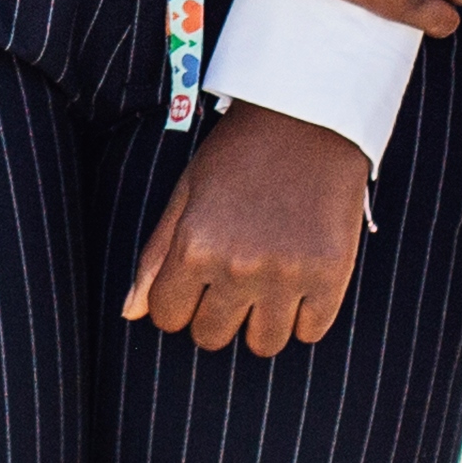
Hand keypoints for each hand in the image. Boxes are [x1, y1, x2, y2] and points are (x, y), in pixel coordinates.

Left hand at [123, 103, 371, 354]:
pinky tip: (301, 280)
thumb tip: (131, 313)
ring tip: (268, 283)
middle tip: (233, 280)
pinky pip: (310, 333)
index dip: (178, 301)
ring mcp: (287, 274)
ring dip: (261, 322)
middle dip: (216, 314)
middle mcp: (237, 266)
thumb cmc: (238, 154)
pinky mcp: (331, 276)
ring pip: (262, 344)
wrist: (308, 117)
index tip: (195, 282)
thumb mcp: (186, 194)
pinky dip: (305, 316)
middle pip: (212, 337)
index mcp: (194, 246)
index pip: (166, 317)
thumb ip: (156, 257)